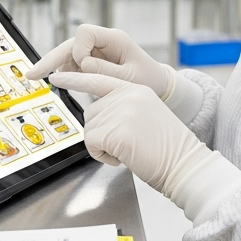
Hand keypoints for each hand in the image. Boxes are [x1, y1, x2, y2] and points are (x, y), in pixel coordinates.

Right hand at [28, 25, 174, 98]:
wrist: (159, 86)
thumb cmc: (149, 79)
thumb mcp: (130, 78)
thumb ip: (106, 71)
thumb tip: (82, 64)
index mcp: (115, 39)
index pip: (85, 32)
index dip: (79, 49)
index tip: (85, 67)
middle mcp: (103, 42)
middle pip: (70, 44)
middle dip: (51, 59)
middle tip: (32, 76)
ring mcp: (97, 52)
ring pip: (68, 54)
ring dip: (59, 68)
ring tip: (54, 83)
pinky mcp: (93, 62)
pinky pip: (73, 65)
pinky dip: (66, 74)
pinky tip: (65, 84)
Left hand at [49, 72, 200, 193]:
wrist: (184, 163)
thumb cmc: (168, 146)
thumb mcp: (147, 113)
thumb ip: (124, 106)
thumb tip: (99, 115)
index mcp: (135, 89)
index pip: (98, 79)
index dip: (75, 80)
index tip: (57, 77)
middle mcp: (126, 96)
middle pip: (91, 113)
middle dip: (101, 132)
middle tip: (127, 142)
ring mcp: (120, 112)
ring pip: (89, 130)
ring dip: (103, 146)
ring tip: (130, 149)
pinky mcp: (114, 132)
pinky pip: (91, 145)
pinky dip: (103, 156)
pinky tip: (125, 156)